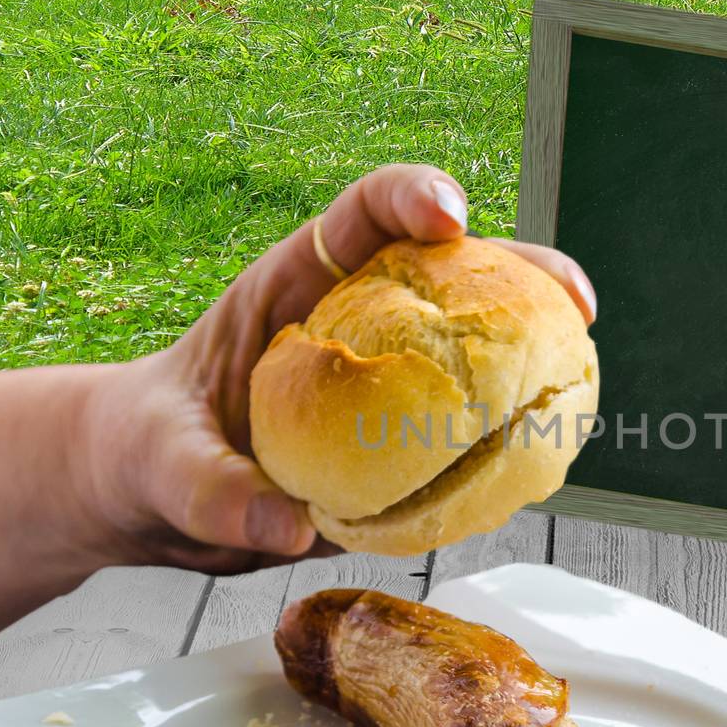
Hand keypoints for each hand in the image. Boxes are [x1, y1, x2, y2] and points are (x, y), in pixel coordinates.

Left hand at [78, 164, 596, 573]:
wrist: (150, 501)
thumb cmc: (145, 451)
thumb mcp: (160, 466)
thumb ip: (213, 492)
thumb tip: (288, 526)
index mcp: (297, 289)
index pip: (363, 218)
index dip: (412, 199)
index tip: (448, 219)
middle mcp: (358, 324)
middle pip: (451, 274)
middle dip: (519, 271)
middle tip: (570, 296)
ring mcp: (388, 384)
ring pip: (475, 350)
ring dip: (536, 354)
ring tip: (582, 379)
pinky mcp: (400, 443)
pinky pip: (465, 434)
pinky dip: (511, 440)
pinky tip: (548, 456)